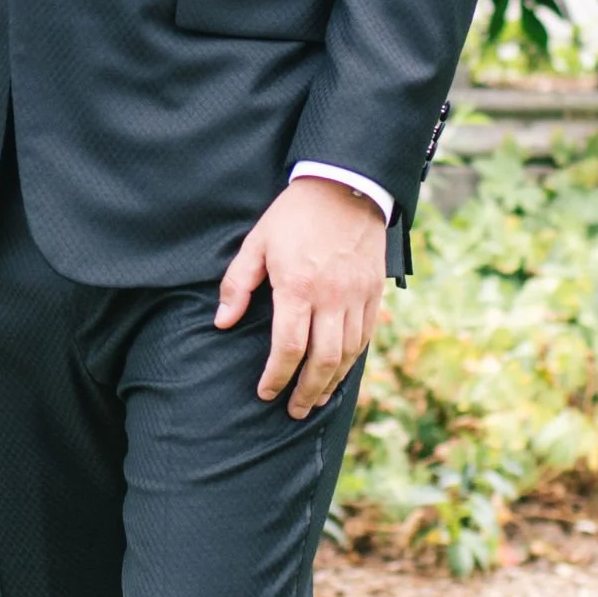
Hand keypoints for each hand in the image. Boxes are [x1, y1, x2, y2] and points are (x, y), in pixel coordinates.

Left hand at [215, 177, 386, 419]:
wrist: (345, 186)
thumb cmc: (294, 215)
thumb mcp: (257, 242)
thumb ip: (238, 284)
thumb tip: (222, 322)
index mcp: (298, 287)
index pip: (288, 348)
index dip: (276, 377)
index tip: (265, 392)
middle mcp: (332, 298)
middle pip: (323, 360)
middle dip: (307, 391)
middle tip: (294, 411)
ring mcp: (357, 296)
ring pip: (348, 354)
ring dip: (332, 382)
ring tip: (317, 398)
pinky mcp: (374, 292)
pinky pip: (366, 336)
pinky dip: (354, 360)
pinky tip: (341, 371)